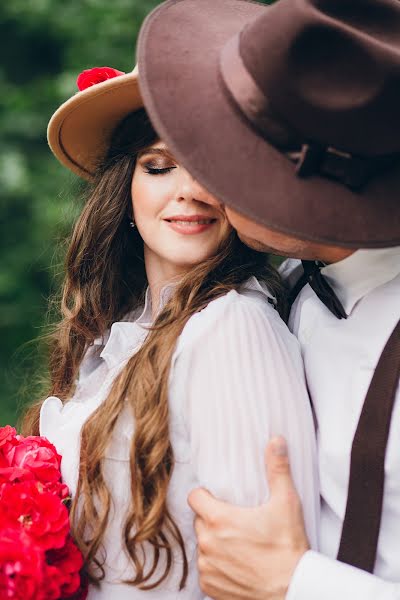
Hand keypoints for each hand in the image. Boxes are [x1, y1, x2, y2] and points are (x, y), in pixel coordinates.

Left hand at [188, 436, 309, 599]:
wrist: (292, 590)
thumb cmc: (288, 548)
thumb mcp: (286, 502)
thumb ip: (277, 468)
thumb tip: (276, 441)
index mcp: (218, 519)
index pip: (194, 497)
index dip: (204, 495)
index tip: (217, 498)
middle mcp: (207, 543)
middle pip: (200, 521)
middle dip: (213, 520)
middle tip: (236, 522)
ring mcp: (207, 567)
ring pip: (203, 546)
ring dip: (215, 544)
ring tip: (238, 545)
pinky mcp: (210, 587)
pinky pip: (206, 570)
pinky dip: (217, 567)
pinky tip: (237, 564)